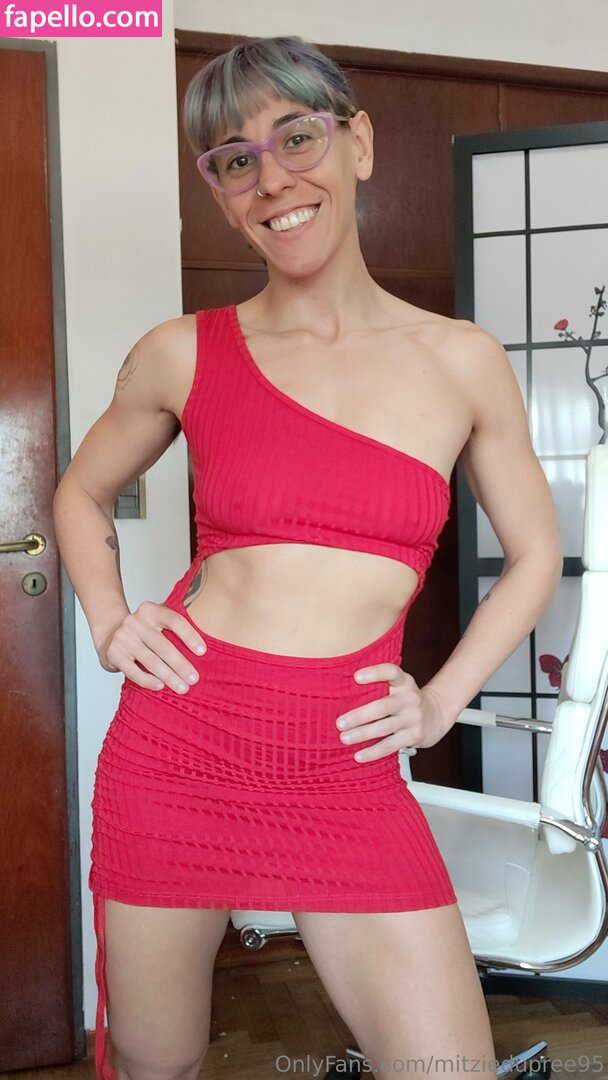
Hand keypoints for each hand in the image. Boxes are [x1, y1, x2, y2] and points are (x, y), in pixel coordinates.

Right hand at [96, 601, 206, 694]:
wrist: (109, 634)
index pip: (174, 620)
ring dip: (169, 676)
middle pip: (163, 645)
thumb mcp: (156, 622)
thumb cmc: (143, 632)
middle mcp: (135, 621)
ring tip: (182, 687)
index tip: (203, 652)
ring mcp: (122, 637)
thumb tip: (204, 650)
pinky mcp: (113, 653)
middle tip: (194, 679)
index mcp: (150, 609)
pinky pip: (134, 671)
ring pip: (150, 660)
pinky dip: (148, 681)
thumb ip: (174, 628)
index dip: (190, 636)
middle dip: (181, 664)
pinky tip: (160, 687)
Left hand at [335, 665, 453, 762]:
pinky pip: (391, 745)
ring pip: (385, 727)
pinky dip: (373, 752)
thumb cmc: (405, 699)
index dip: (374, 673)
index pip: (391, 672)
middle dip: (359, 716)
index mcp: (403, 681)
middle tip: (339, 723)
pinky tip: (359, 756)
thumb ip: (378, 685)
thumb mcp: (398, 686)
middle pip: (382, 706)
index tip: (355, 677)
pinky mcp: (414, 736)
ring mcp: (414, 717)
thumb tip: (338, 692)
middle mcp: (410, 698)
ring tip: (344, 739)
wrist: (436, 715)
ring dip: (362, 734)